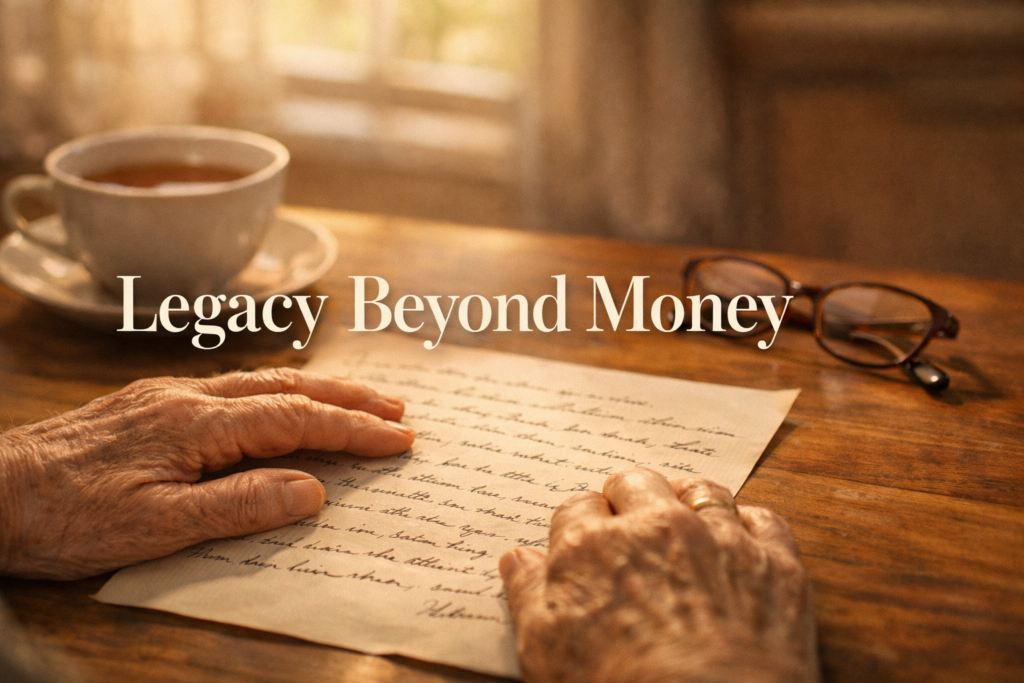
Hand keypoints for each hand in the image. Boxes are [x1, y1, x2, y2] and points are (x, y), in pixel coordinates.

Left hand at [0, 368, 413, 579]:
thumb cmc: (68, 516)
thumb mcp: (157, 526)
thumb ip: (239, 504)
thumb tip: (312, 491)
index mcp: (197, 423)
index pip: (296, 419)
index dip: (354, 429)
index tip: (400, 437)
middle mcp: (189, 396)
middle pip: (288, 387)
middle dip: (349, 397)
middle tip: (399, 408)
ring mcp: (169, 394)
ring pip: (261, 381)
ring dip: (317, 389)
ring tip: (359, 399)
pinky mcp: (151, 403)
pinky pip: (233, 386)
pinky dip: (277, 390)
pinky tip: (282, 400)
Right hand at [500, 468, 818, 682]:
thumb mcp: (544, 651)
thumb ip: (528, 593)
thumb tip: (516, 557)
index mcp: (592, 546)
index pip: (577, 508)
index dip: (581, 525)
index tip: (587, 540)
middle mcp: (655, 527)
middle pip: (636, 482)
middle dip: (628, 499)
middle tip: (631, 525)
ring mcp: (718, 538)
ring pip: (701, 490)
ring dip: (688, 501)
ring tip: (685, 523)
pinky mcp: (773, 562)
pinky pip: (763, 519)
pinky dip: (749, 526)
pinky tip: (739, 543)